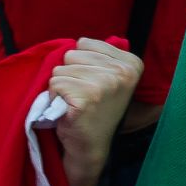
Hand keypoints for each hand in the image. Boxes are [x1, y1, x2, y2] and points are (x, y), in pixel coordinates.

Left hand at [48, 38, 142, 166]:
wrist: (90, 144)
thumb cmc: (93, 108)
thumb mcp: (106, 77)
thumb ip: (97, 56)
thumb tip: (77, 41)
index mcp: (131, 63)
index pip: (84, 42)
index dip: (80, 63)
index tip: (92, 83)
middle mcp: (122, 72)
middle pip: (71, 54)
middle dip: (70, 74)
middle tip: (82, 94)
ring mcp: (106, 84)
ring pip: (60, 69)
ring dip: (62, 86)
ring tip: (75, 101)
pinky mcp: (87, 97)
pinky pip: (55, 83)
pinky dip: (55, 97)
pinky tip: (69, 109)